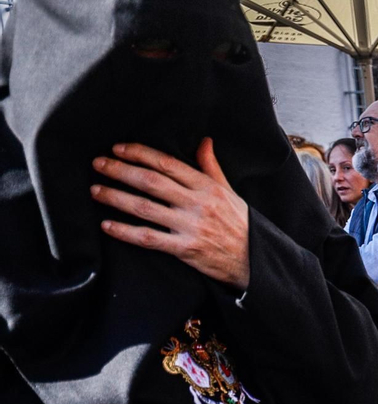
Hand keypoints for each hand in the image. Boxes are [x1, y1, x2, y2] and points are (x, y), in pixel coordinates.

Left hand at [92, 138, 250, 289]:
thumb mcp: (230, 192)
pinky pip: (149, 238)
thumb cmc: (241, 225)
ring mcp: (190, 227)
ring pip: (145, 208)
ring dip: (116, 198)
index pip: (168, 164)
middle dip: (120, 171)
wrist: (255, 261)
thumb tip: (204, 141)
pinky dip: (125, 231)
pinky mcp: (185, 249)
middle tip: (98, 164)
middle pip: (151, 182)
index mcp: (207, 187)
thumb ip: (211, 167)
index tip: (118, 148)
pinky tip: (108, 226)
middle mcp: (197, 204)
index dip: (140, 154)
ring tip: (96, 191)